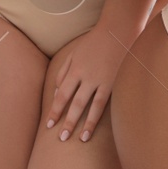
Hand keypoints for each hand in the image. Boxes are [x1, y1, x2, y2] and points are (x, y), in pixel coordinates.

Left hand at [44, 27, 127, 141]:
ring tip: (81, 139)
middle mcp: (85, 76)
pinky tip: (97, 126)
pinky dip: (99, 115)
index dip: (55, 111)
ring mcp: (101, 79)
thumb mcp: (73, 53)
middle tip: (61, 139)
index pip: (61, 95)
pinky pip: (104, 101)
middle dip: (67, 122)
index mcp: (74, 69)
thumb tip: (56, 92)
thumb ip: (63, 72)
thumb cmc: (95, 41)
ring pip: (89, 105)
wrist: (118, 29)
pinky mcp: (114, 81)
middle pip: (73, 103)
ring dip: (84, 123)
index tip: (49, 125)